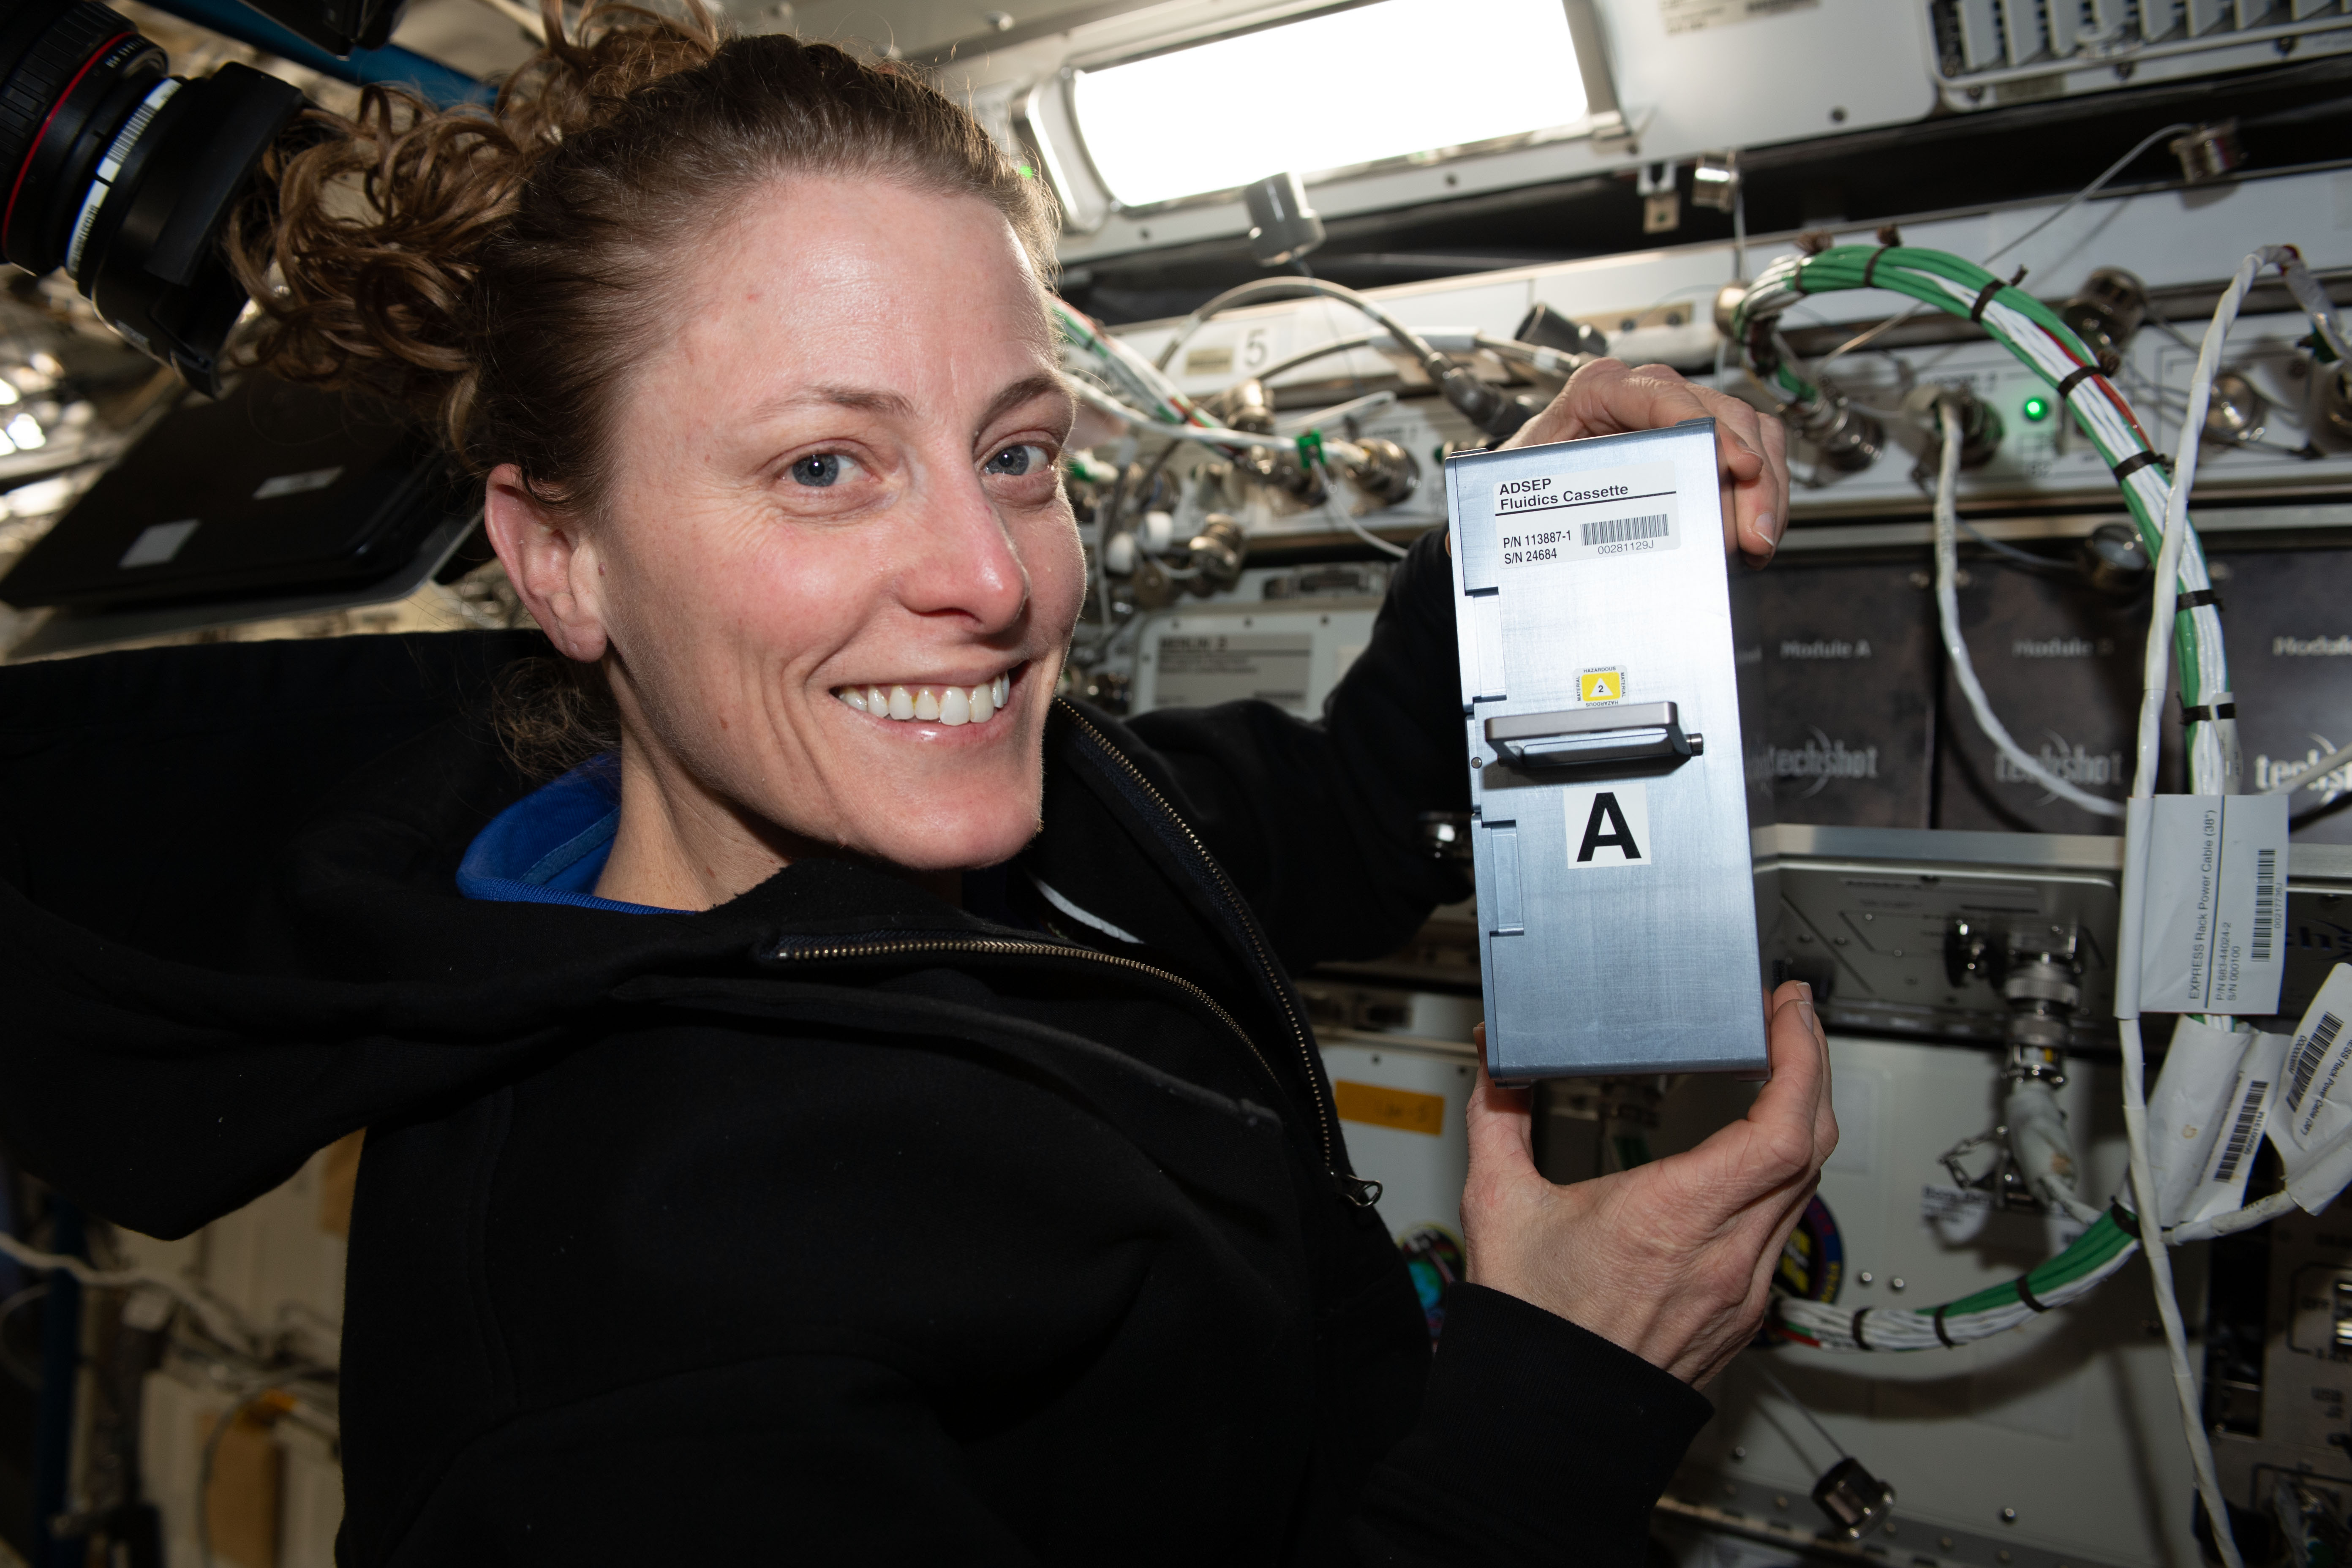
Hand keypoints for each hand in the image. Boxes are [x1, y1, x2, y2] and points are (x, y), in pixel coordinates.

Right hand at [1458, 981, 1834, 1387]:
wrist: (1548, 1422)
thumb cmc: (1530, 1327)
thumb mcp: (1499, 1203)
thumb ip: (1499, 1115)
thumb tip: (1494, 1057)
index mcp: (1673, 1218)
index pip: (1781, 1128)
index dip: (1801, 1057)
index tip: (1790, 1010)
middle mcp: (1725, 1256)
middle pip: (1812, 1146)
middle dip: (1811, 1068)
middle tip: (1792, 1020)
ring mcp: (1743, 1289)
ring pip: (1806, 1189)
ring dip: (1802, 1122)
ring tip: (1783, 1073)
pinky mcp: (1743, 1312)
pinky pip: (1784, 1230)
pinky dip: (1783, 1177)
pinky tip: (1759, 1154)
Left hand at [1501, 358, 1790, 568]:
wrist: (1516, 505)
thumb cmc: (1517, 486)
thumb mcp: (1519, 488)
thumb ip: (1523, 507)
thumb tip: (1521, 534)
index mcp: (1597, 391)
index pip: (1663, 395)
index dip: (1706, 429)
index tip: (1733, 466)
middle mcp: (1642, 395)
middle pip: (1720, 415)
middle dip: (1749, 474)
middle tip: (1754, 533)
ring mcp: (1677, 419)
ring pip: (1747, 433)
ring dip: (1763, 489)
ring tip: (1757, 542)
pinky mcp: (1699, 447)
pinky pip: (1749, 455)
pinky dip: (1759, 493)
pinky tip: (1753, 533)